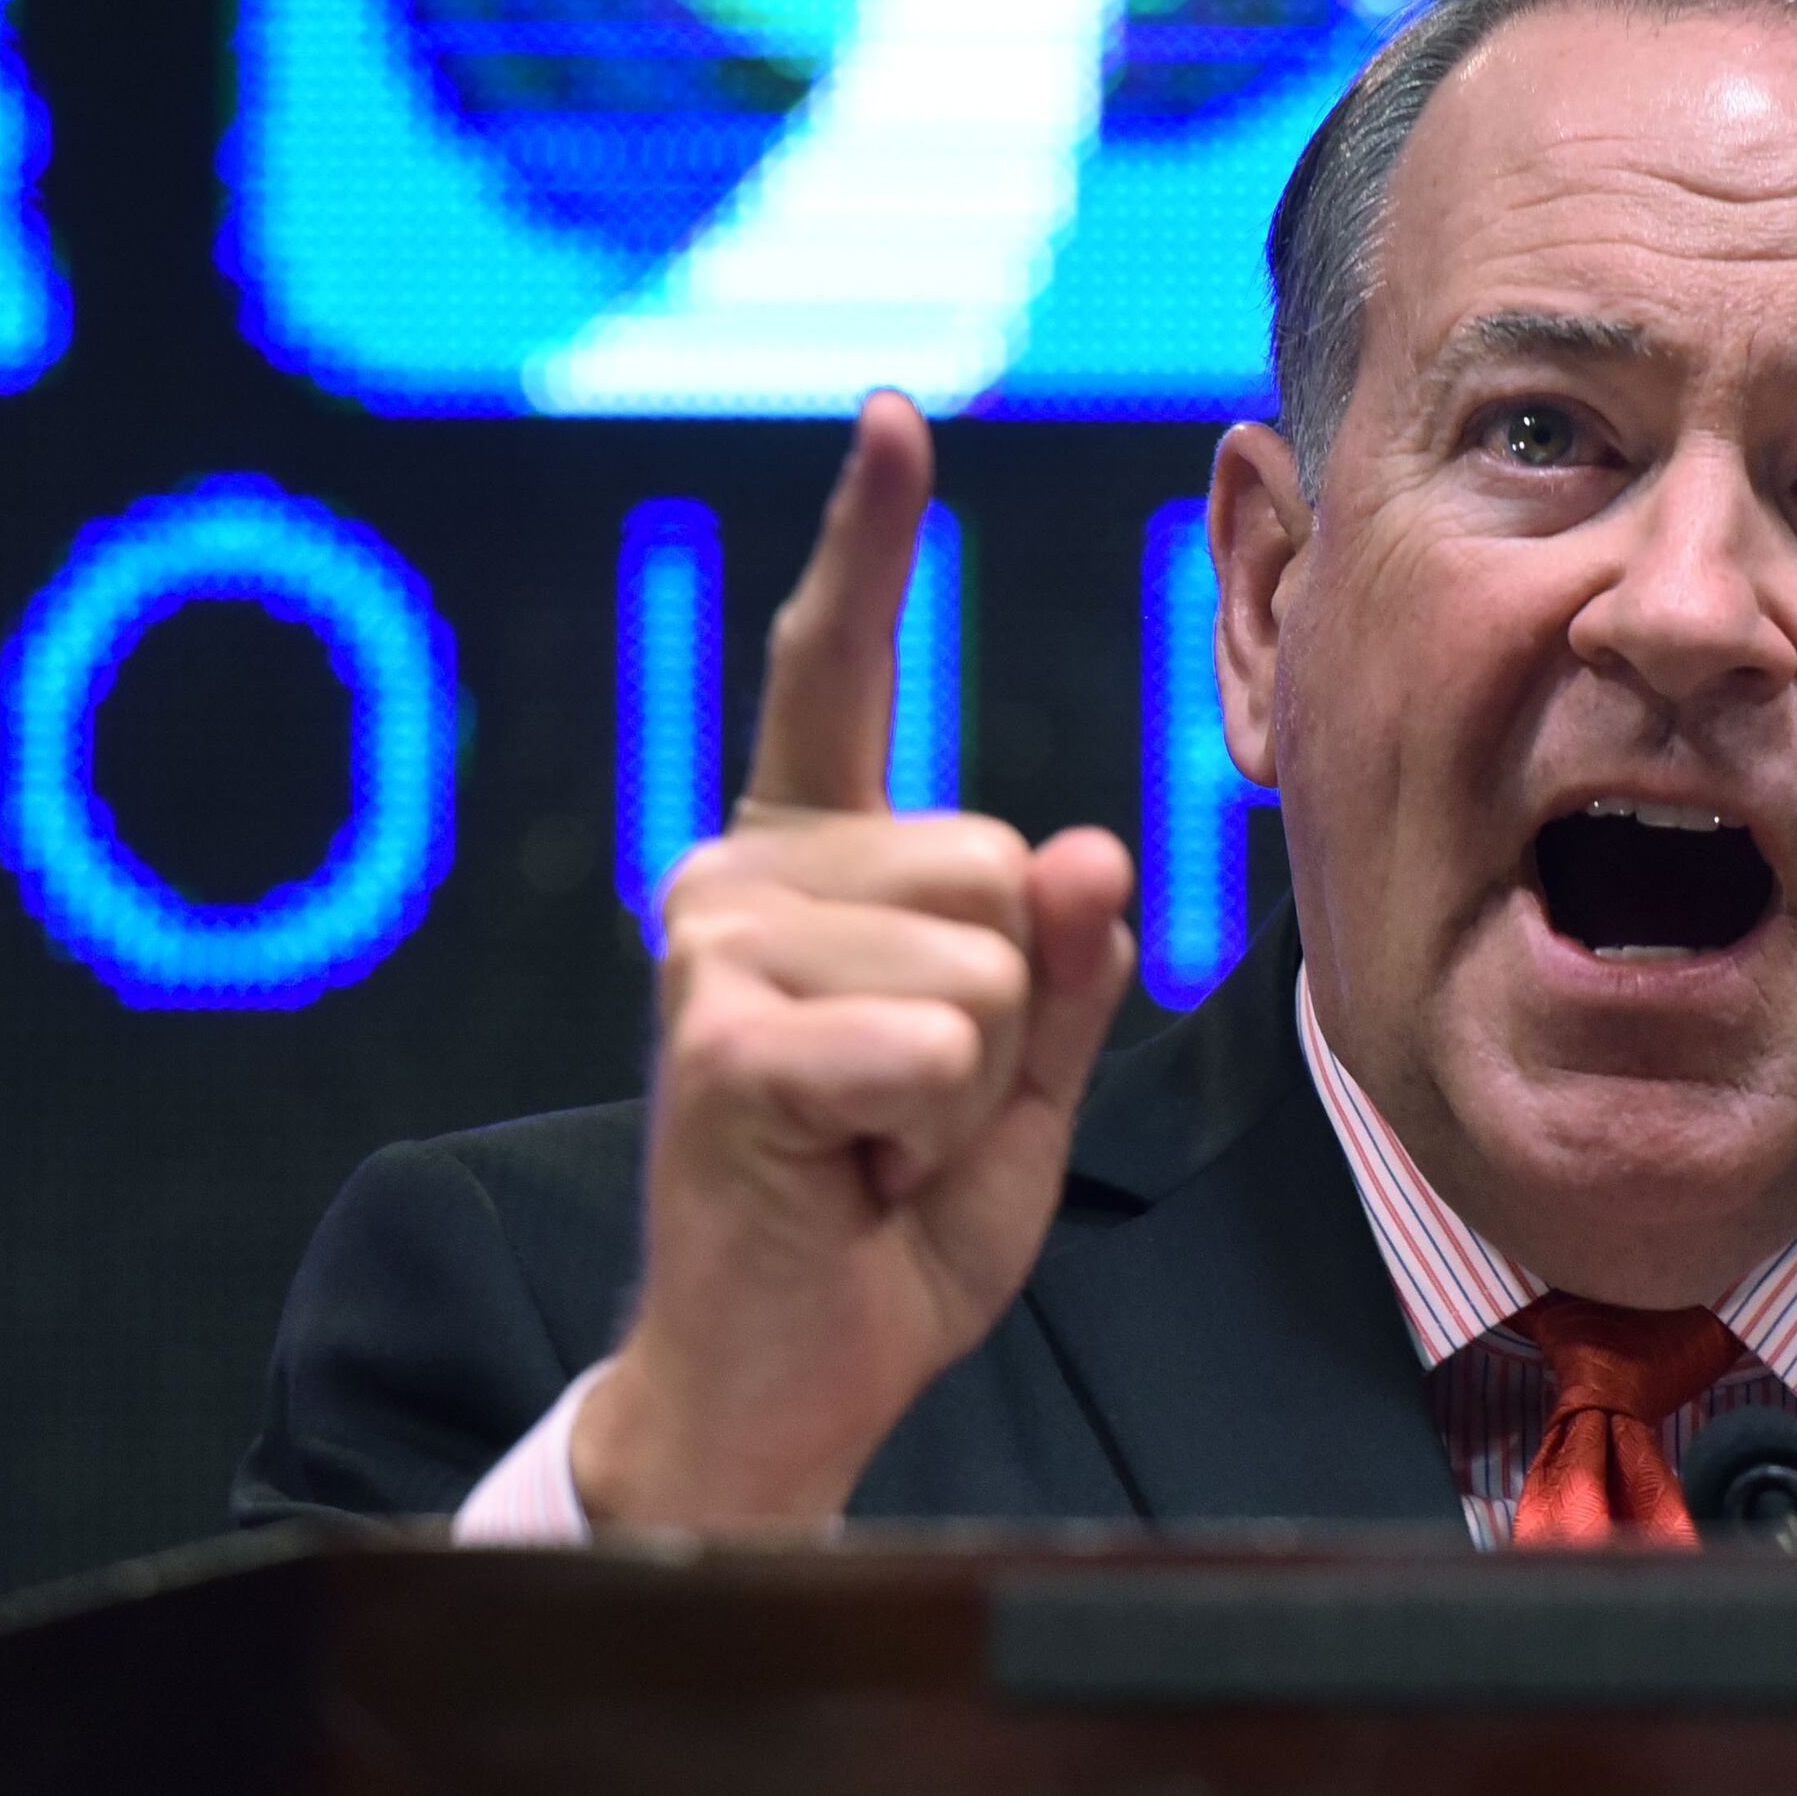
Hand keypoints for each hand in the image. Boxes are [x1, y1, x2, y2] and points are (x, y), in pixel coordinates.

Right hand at [576, 391, 1135, 1528]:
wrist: (786, 1379)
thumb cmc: (892, 1221)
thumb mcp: (1026, 1085)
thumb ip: (1064, 967)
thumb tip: (1083, 850)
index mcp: (810, 864)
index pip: (833, 677)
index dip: (867, 546)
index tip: (893, 416)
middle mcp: (737, 873)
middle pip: (997, 865)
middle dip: (1009, 1015)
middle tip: (908, 1112)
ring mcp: (713, 948)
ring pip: (984, 961)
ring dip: (971, 1086)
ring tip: (873, 1143)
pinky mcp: (718, 1042)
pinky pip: (934, 1044)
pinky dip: (931, 1131)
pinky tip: (844, 1170)